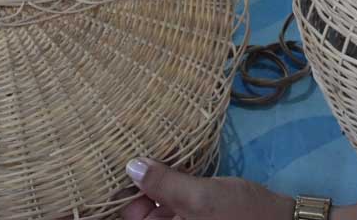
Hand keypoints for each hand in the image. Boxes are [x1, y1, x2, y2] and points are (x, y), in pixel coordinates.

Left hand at [120, 158, 294, 219]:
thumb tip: (131, 166)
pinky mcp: (194, 217)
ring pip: (154, 204)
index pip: (128, 215)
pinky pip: (171, 202)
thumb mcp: (200, 198)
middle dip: (136, 183)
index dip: (121, 191)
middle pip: (139, 210)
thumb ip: (163, 185)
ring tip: (145, 148)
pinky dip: (167, 184)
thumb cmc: (242, 215)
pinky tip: (166, 162)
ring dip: (151, 181)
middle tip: (129, 145)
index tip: (115, 159)